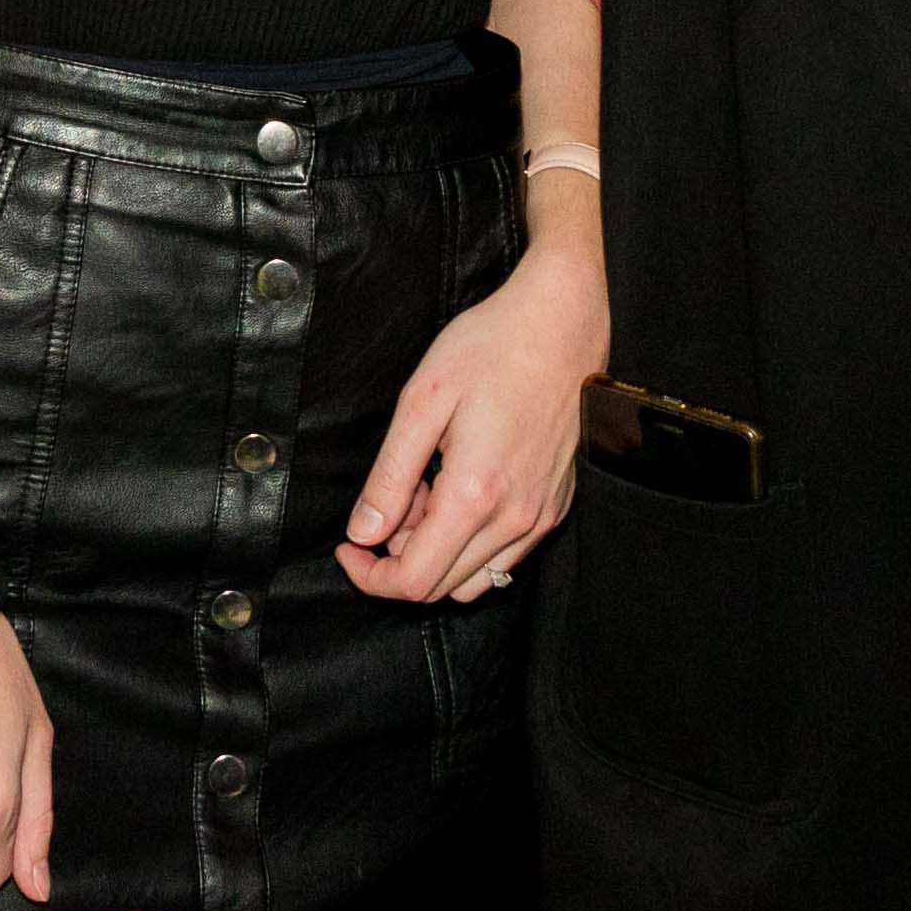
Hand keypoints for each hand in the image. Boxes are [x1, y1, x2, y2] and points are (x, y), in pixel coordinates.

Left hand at [344, 230, 602, 601]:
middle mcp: (516, 518)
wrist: (561, 323)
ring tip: (424, 492)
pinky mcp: (556, 505)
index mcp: (476, 495)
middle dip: (399, 560)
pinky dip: (471, 542)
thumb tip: (363, 533)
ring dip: (437, 552)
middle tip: (390, 501)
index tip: (349, 547)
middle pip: (442, 587)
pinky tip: (458, 489)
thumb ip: (391, 477)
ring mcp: (541, 516)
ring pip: (475, 579)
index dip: (370, 576)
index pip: (415, 580)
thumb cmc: (491, 349)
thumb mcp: (422, 402)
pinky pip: (506, 556)